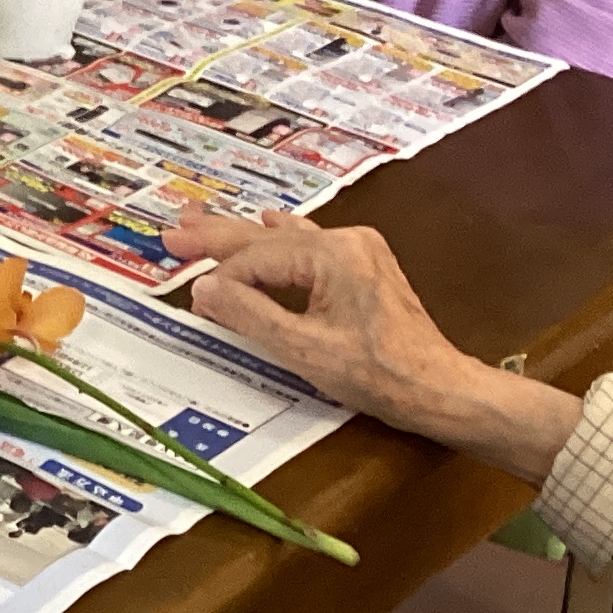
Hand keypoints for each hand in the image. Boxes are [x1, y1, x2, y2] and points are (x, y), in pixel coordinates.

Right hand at [174, 207, 581, 482]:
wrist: (440, 389)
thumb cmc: (377, 374)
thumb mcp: (304, 350)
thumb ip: (250, 314)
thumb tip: (203, 287)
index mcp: (332, 253)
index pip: (258, 258)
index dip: (223, 278)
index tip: (192, 296)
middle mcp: (346, 240)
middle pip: (268, 238)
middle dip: (218, 236)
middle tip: (173, 232)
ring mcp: (359, 250)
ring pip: (287, 240)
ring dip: (244, 237)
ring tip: (201, 224)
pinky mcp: (365, 267)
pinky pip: (310, 246)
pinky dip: (280, 243)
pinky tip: (269, 222)